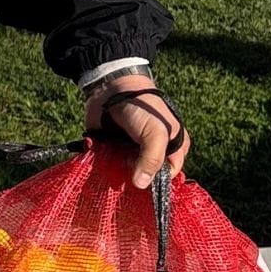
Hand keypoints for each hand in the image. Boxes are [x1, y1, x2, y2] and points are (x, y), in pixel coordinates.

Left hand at [85, 73, 189, 189]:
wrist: (110, 87)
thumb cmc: (142, 108)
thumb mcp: (155, 132)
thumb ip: (152, 159)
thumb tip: (141, 184)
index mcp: (173, 148)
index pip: (168, 176)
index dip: (156, 180)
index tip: (140, 176)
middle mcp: (153, 153)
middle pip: (144, 177)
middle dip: (132, 176)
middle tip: (123, 165)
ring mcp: (132, 152)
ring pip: (124, 173)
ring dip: (114, 170)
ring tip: (110, 157)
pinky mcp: (112, 149)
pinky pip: (107, 164)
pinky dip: (100, 162)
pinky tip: (98, 152)